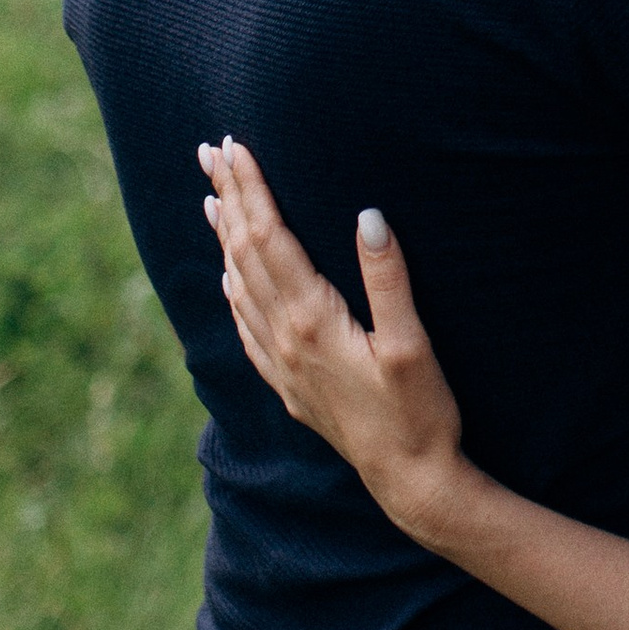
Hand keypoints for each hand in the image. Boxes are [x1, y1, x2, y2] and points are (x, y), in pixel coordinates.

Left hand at [201, 139, 471, 546]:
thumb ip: (388, 278)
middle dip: (227, 199)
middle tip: (208, 152)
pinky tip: (229, 277)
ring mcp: (282, 364)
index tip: (235, 147)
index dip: (252, 190)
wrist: (409, 482)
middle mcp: (285, 339)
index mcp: (312, 320)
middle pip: (244, 254)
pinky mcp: (289, 384)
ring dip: (223, 238)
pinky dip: (232, 289)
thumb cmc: (420, 413)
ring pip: (239, 286)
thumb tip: (369, 215)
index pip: (270, 238)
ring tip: (210, 199)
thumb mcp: (413, 344)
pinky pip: (245, 326)